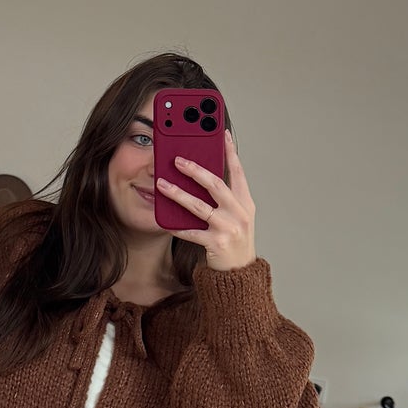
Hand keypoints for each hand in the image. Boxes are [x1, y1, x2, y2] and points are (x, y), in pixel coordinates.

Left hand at [156, 133, 256, 271]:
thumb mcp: (237, 216)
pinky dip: (177, 226)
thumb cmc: (235, 241)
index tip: (221, 134)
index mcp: (245, 203)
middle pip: (216, 185)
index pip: (238, 172)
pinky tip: (165, 220)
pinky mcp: (216, 243)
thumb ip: (224, 197)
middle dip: (196, 170)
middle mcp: (239, 213)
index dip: (230, 152)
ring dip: (178, 194)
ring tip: (162, 184)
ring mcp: (228, 228)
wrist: (240, 273)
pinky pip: (192, 232)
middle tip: (178, 160)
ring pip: (199, 206)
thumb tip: (203, 175)